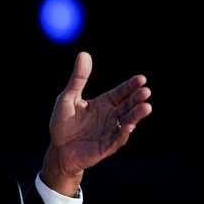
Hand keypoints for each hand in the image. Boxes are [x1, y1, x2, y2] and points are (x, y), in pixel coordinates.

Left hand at [40, 51, 151, 196]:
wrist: (58, 149)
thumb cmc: (62, 122)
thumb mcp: (67, 98)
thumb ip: (78, 79)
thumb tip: (84, 54)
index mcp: (103, 103)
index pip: (121, 92)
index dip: (131, 86)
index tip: (141, 79)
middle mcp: (111, 116)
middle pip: (128, 106)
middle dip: (137, 99)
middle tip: (145, 92)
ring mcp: (110, 131)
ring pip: (128, 122)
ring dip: (136, 115)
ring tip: (146, 107)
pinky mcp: (107, 146)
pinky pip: (117, 139)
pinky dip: (123, 133)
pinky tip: (129, 126)